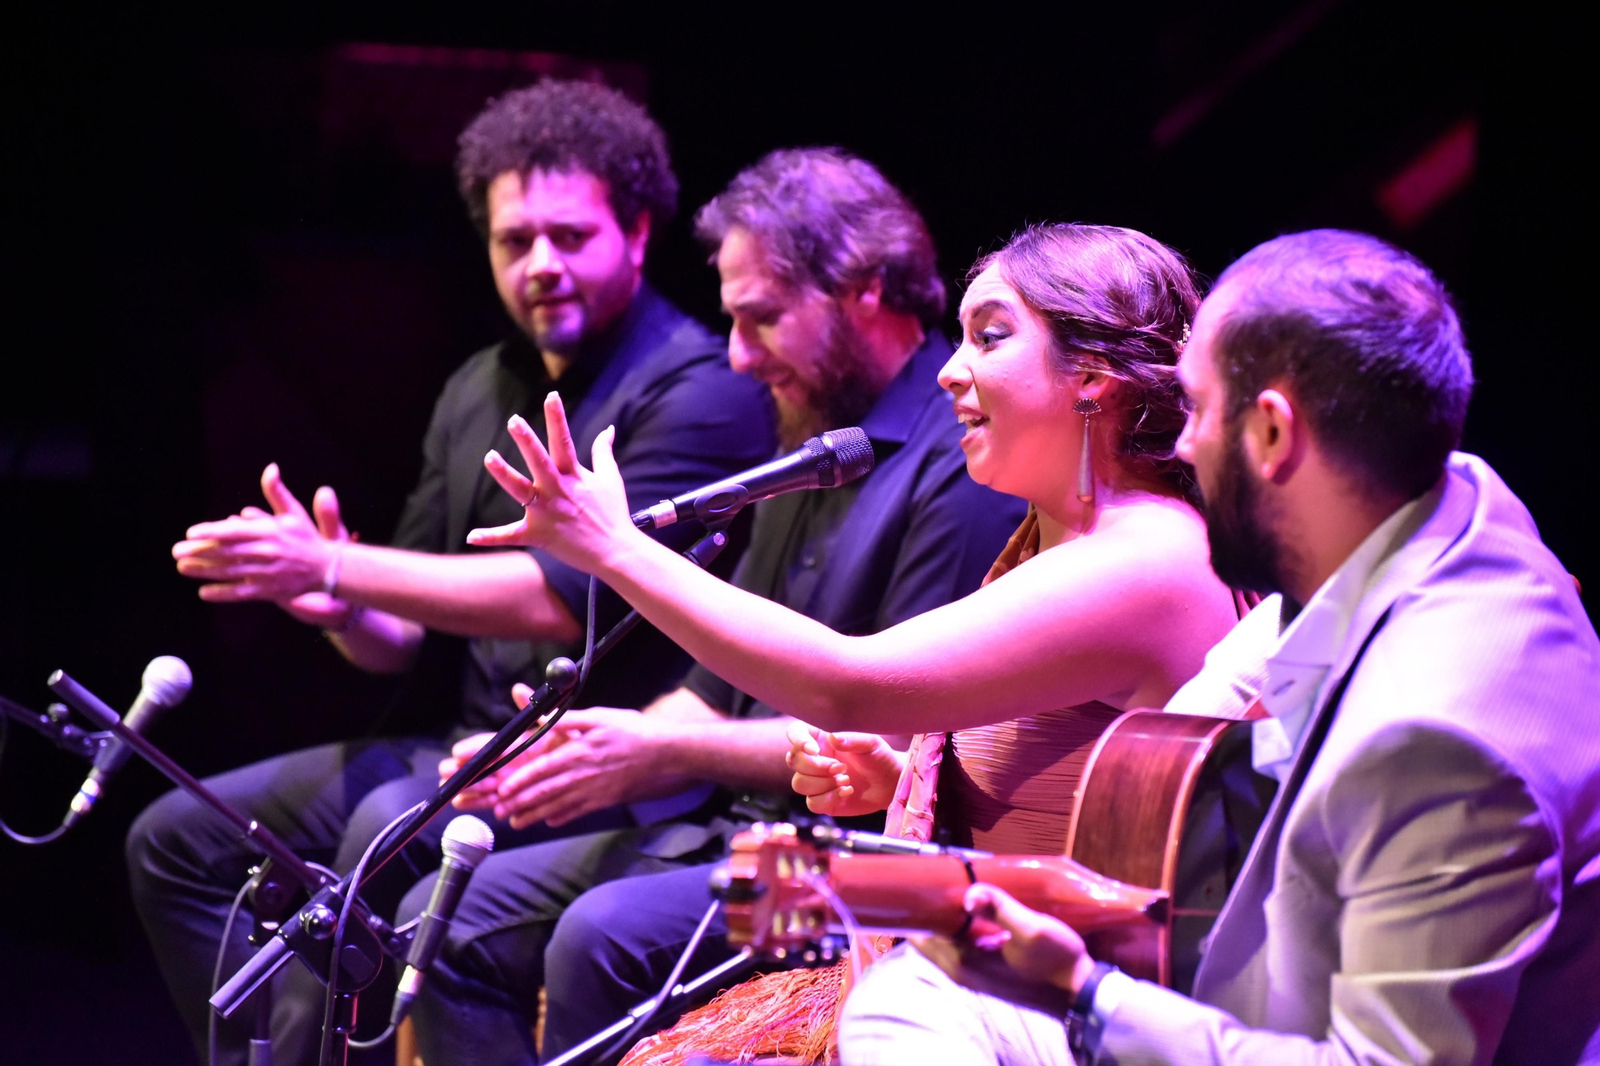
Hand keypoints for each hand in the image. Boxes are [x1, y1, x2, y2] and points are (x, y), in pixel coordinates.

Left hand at [173, 464, 347, 620]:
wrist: (329, 568)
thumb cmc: (306, 538)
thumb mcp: (294, 513)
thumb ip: (277, 492)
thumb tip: (271, 468)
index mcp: (271, 532)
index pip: (235, 531)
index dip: (212, 532)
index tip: (191, 533)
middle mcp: (268, 552)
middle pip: (228, 552)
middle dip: (200, 552)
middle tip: (177, 552)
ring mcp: (268, 573)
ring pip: (231, 572)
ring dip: (205, 571)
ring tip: (183, 568)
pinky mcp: (271, 591)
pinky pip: (242, 593)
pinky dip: (223, 594)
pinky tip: (204, 593)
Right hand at [444, 685, 565, 810]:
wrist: (581, 771)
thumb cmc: (566, 746)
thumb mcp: (554, 726)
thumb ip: (535, 709)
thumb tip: (518, 689)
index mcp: (509, 744)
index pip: (484, 744)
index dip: (470, 748)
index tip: (460, 753)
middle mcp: (500, 763)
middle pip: (470, 766)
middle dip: (458, 769)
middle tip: (457, 772)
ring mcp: (501, 783)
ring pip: (470, 786)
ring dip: (469, 788)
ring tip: (479, 788)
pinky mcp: (505, 801)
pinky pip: (481, 803)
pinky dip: (474, 802)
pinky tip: (467, 801)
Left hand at [465, 393, 640, 575]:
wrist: (616, 552)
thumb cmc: (613, 514)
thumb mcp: (611, 479)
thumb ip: (603, 452)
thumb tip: (608, 428)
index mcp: (574, 476)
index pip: (564, 441)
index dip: (557, 418)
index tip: (551, 395)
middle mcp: (558, 491)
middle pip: (540, 461)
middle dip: (527, 441)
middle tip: (514, 421)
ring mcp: (547, 513)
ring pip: (521, 490)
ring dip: (504, 474)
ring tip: (489, 457)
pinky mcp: (538, 535)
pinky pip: (511, 536)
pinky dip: (491, 537)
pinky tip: (471, 536)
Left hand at [491, 705, 676, 827]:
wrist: (665, 753)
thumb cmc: (632, 730)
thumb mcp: (599, 717)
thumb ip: (567, 719)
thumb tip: (541, 716)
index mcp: (579, 752)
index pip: (543, 769)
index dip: (521, 781)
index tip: (502, 789)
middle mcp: (583, 775)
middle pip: (545, 792)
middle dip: (520, 803)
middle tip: (499, 811)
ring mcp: (594, 791)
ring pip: (558, 806)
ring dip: (534, 815)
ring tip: (516, 822)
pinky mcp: (605, 800)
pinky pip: (579, 812)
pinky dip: (562, 817)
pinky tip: (549, 821)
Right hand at [785, 722, 904, 817]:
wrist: (889, 783)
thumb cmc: (879, 757)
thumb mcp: (870, 743)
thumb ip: (852, 739)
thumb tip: (832, 737)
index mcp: (820, 738)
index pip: (795, 732)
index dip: (798, 740)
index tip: (814, 750)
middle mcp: (814, 759)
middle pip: (794, 761)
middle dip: (816, 767)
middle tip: (841, 767)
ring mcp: (816, 781)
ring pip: (799, 783)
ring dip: (822, 784)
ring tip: (846, 780)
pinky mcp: (822, 801)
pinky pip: (812, 803)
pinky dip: (829, 799)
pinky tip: (847, 792)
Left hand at [913, 884, 1095, 1017]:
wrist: (1081, 992)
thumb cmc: (1058, 961)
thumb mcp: (1032, 929)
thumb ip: (1000, 908)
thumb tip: (970, 893)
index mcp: (965, 962)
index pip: (923, 935)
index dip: (920, 908)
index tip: (923, 881)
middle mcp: (963, 972)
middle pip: (928, 939)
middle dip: (929, 911)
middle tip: (937, 880)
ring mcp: (973, 975)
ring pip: (943, 944)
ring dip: (944, 920)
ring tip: (952, 890)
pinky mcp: (986, 974)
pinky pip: (958, 949)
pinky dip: (957, 930)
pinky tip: (972, 913)